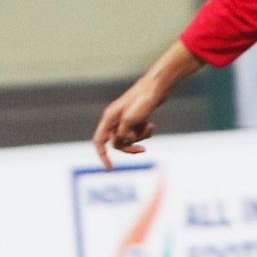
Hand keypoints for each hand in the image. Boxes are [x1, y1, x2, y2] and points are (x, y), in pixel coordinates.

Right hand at [92, 41, 202, 167]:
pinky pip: (138, 133)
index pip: (99, 141)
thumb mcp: (131, 121)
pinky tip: (151, 124)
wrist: (157, 88)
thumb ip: (124, 135)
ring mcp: (126, 120)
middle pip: (117, 143)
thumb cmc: (142, 101)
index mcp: (109, 118)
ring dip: (140, 137)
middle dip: (129, 147)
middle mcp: (115, 120)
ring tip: (149, 127)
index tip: (110, 168)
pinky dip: (145, 132)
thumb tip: (125, 142)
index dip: (102, 155)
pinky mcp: (136, 119)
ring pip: (129, 139)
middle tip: (143, 149)